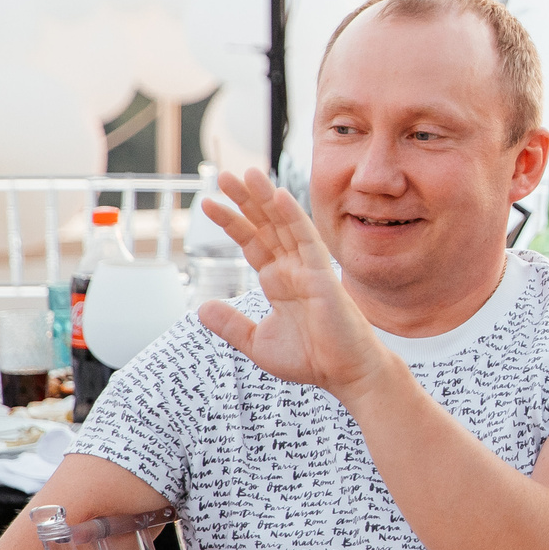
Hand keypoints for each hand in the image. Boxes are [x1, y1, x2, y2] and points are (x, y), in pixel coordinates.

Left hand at [196, 169, 393, 399]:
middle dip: (245, 201)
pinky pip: (306, 240)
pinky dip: (293, 216)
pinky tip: (279, 196)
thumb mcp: (258, 343)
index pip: (252, 243)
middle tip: (225, 175)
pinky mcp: (322, 276)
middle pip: (265, 226)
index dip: (232, 222)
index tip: (209, 203)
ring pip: (284, 226)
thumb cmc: (313, 359)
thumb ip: (231, 325)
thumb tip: (202, 307)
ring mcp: (308, 270)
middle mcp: (293, 270)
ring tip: (247, 174)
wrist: (346, 374)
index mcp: (279, 282)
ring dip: (265, 199)